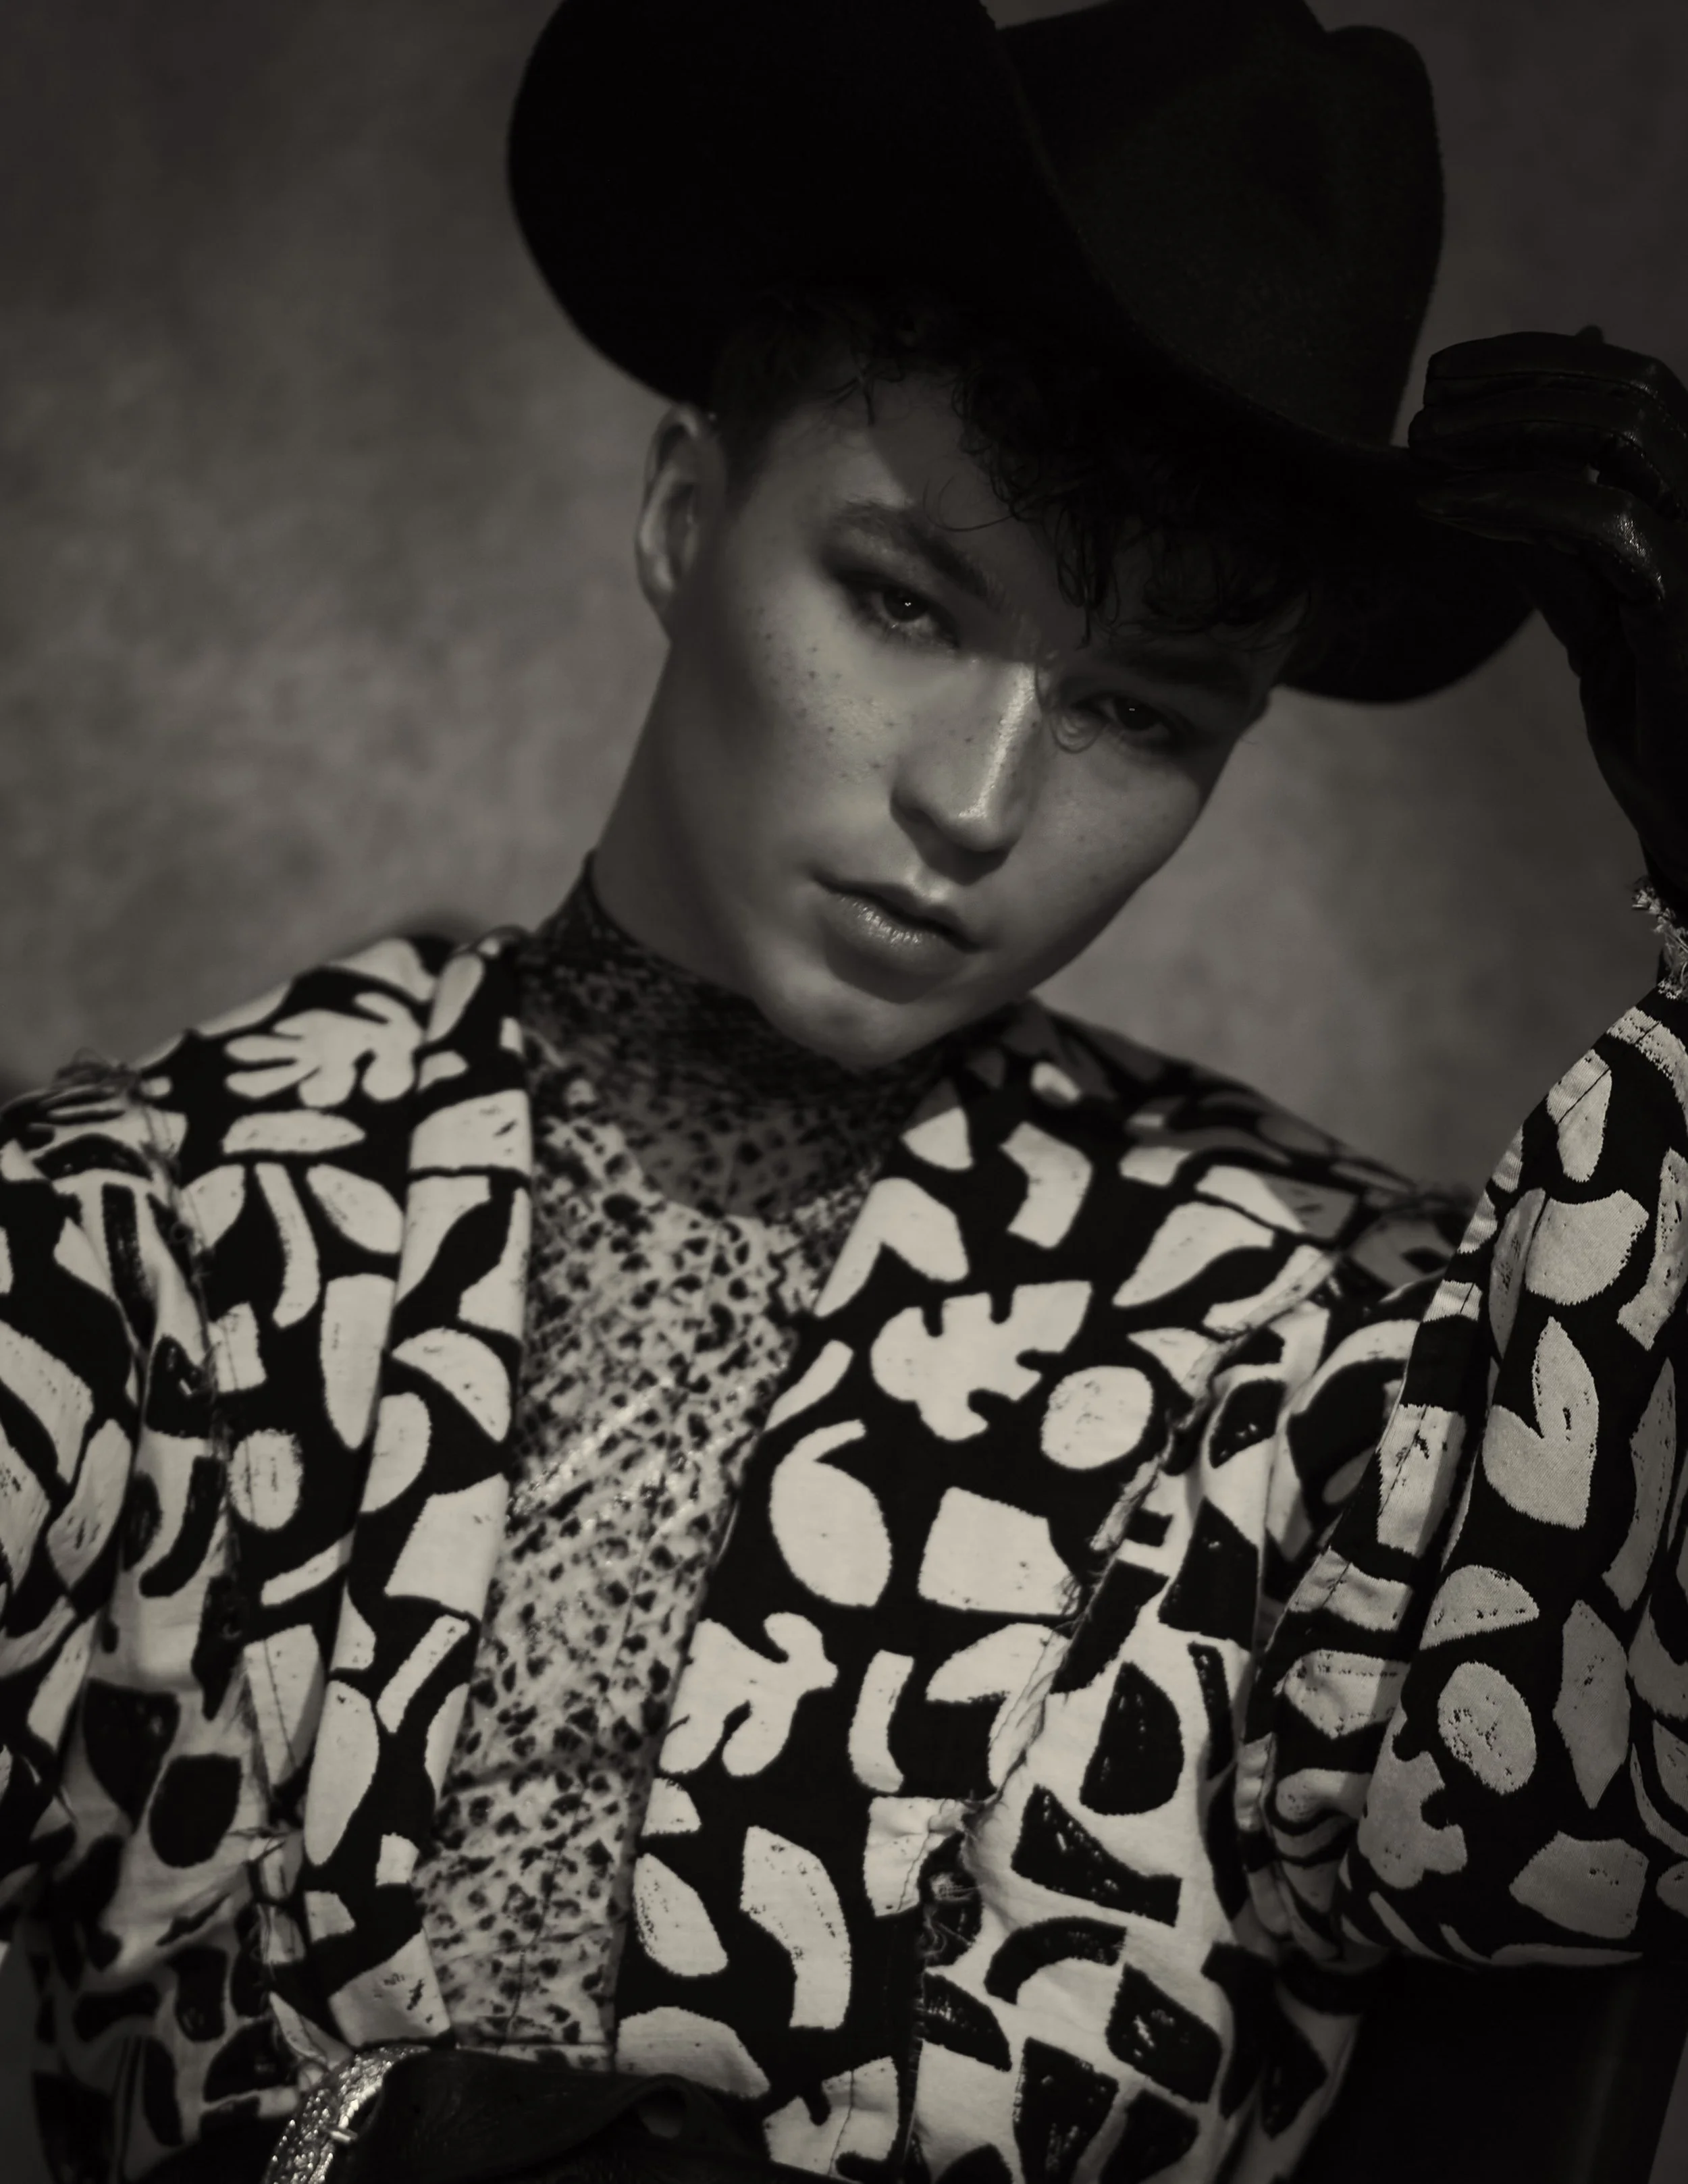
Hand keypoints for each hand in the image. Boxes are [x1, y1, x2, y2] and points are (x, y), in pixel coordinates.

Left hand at [1408, 329, 1687, 913]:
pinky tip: (1448, 506)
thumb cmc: (1662, 723)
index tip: (1450, 378)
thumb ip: (1556, 552)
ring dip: (1508, 423)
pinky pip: (1603, 520)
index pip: (1635, 388)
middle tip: (1428, 404)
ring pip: (1622, 430)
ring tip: (1425, 441)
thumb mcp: (1597, 621)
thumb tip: (1485, 484)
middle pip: (1629, 390)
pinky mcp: (1687, 603)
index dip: (1540, 363)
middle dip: (1516, 379)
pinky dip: (1514, 499)